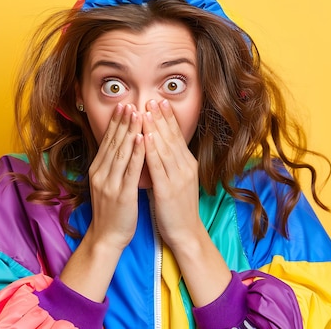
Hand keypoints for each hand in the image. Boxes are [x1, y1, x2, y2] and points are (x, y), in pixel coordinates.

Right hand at [87, 103, 144, 250]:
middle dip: (122, 122)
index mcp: (98, 171)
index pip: (108, 142)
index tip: (123, 106)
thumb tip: (120, 148)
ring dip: (130, 131)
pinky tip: (142, 139)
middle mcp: (102, 174)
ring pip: (121, 152)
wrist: (107, 237)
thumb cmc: (112, 212)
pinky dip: (137, 153)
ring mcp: (110, 184)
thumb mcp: (107, 185)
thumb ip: (112, 167)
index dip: (116, 123)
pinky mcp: (122, 194)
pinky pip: (130, 170)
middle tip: (130, 103)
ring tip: (137, 113)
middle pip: (113, 143)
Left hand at [142, 99, 201, 248]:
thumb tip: (160, 148)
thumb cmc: (178, 209)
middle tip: (153, 98)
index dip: (168, 118)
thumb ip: (171, 164)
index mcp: (187, 164)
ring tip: (146, 110)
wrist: (186, 233)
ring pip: (165, 147)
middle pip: (171, 137)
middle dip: (161, 117)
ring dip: (154, 127)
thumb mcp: (178, 181)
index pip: (177, 136)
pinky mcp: (168, 189)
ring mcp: (178, 177)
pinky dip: (150, 149)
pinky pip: (157, 165)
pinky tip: (143, 137)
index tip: (160, 102)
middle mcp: (185, 167)